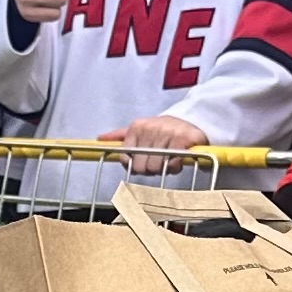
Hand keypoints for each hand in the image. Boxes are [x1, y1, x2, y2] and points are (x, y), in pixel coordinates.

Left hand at [98, 113, 212, 173]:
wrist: (190, 122)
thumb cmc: (163, 130)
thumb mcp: (140, 130)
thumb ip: (121, 136)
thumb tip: (100, 139)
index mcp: (137, 127)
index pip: (126, 158)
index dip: (135, 166)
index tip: (144, 163)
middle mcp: (150, 128)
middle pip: (141, 166)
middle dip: (150, 169)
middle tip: (159, 163)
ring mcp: (166, 133)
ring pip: (156, 166)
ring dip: (164, 169)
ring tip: (169, 161)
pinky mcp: (182, 139)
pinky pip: (172, 163)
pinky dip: (175, 167)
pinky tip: (178, 161)